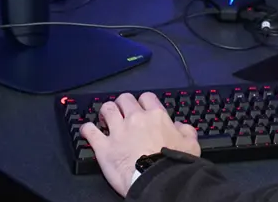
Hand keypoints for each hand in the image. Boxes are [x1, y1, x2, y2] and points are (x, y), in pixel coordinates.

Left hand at [81, 93, 200, 197]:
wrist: (158, 180)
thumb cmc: (174, 164)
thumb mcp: (190, 145)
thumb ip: (186, 131)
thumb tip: (180, 126)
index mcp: (156, 116)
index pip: (146, 97)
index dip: (142, 101)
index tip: (141, 108)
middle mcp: (136, 119)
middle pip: (124, 99)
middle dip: (123, 103)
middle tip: (122, 112)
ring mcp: (118, 131)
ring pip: (107, 109)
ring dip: (106, 111)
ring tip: (105, 117)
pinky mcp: (104, 147)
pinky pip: (90, 131)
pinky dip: (87, 129)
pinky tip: (88, 130)